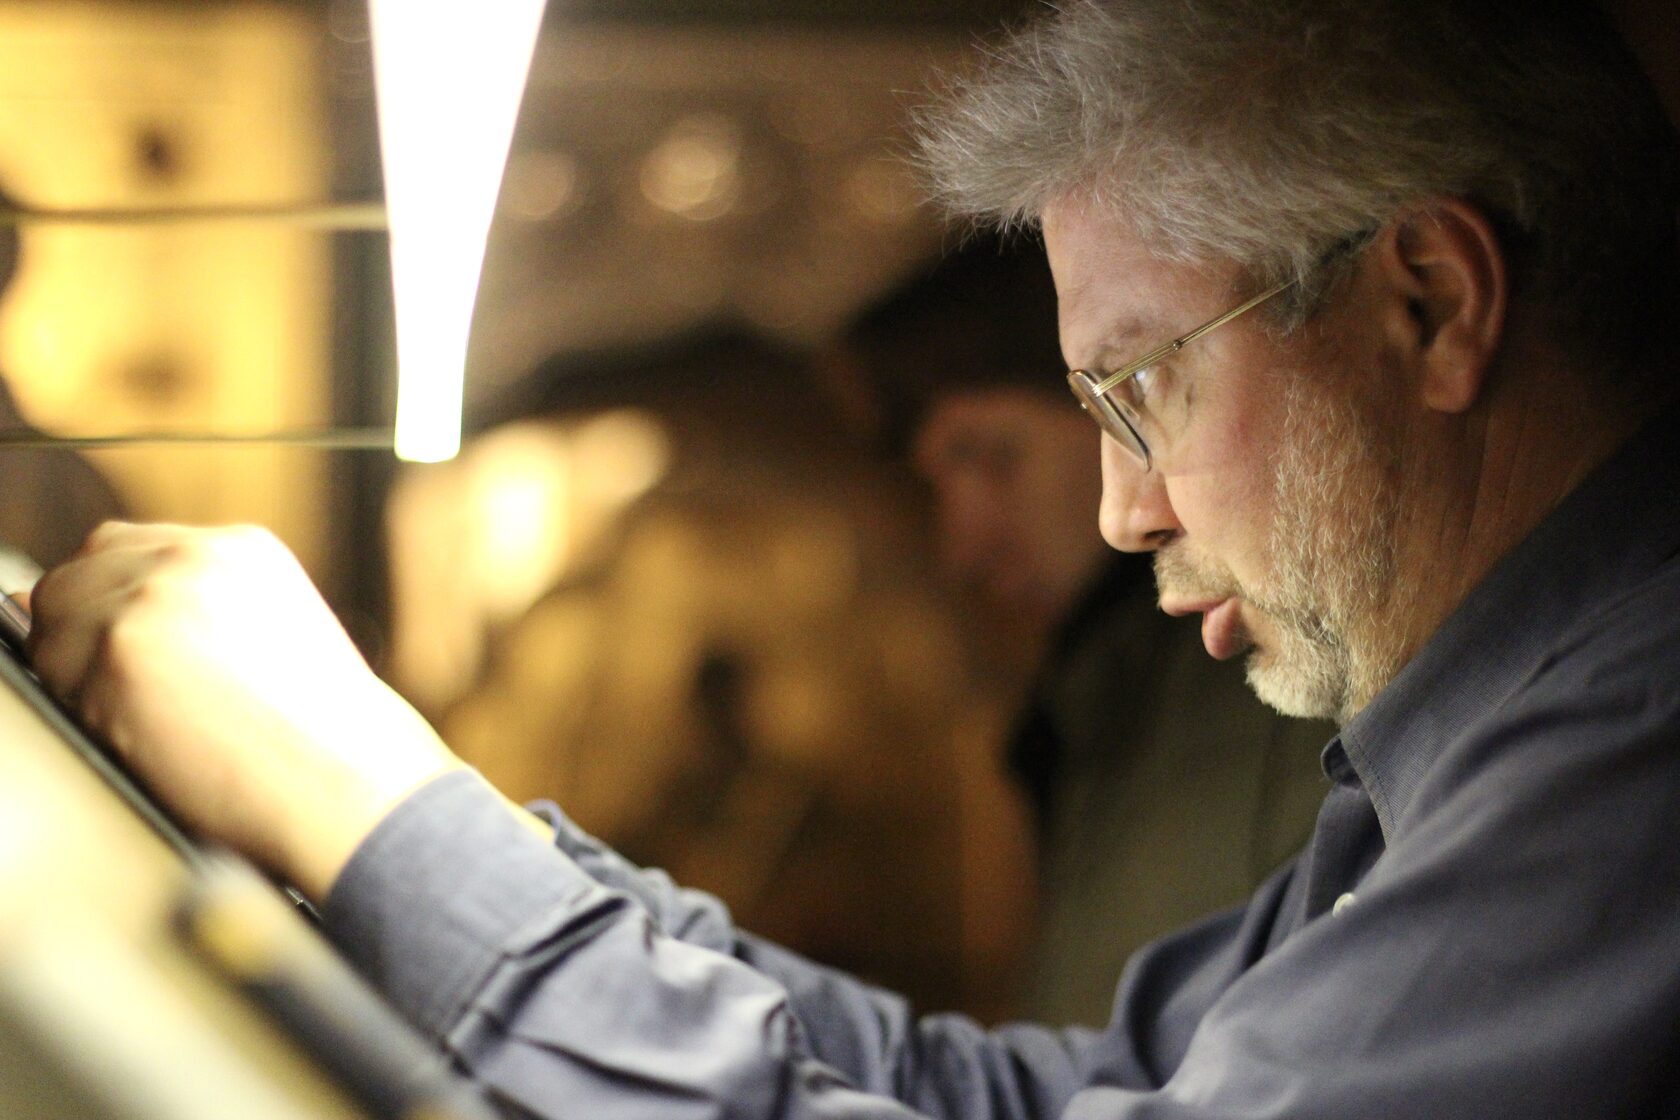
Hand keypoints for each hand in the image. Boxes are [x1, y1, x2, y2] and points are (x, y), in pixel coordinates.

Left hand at [27, 522, 465, 899]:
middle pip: (80, 572)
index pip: (127, 550)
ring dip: (78, 673)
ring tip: (147, 723)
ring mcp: (153, 594)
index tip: (127, 650)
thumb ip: (201, 612)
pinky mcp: (119, 645)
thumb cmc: (322, 740)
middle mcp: (194, 554)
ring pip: (54, 621)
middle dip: (87, 630)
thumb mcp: (276, 637)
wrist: (345, 780)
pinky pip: (50, 675)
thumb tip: (100, 624)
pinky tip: (143, 738)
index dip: (114, 604)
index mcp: (242, 548)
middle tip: (129, 694)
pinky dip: (81, 712)